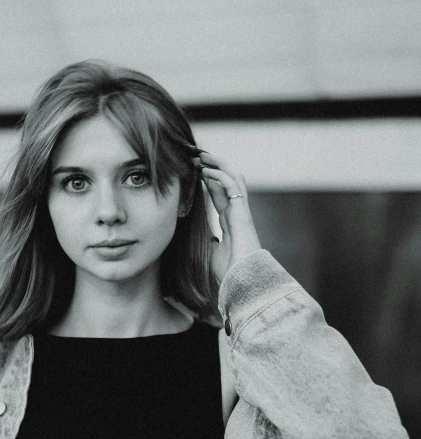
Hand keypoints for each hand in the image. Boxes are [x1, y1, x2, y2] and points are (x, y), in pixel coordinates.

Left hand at [194, 151, 261, 283]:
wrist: (243, 282)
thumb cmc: (231, 273)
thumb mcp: (212, 254)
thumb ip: (209, 242)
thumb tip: (204, 238)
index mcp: (230, 222)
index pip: (220, 194)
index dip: (209, 181)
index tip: (195, 171)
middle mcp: (237, 214)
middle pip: (228, 182)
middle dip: (214, 167)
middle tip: (197, 157)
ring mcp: (241, 212)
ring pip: (234, 179)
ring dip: (218, 165)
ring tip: (202, 156)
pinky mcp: (242, 214)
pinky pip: (233, 188)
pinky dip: (221, 176)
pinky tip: (207, 171)